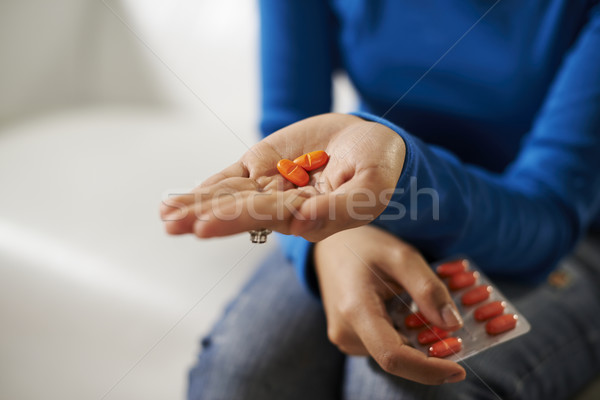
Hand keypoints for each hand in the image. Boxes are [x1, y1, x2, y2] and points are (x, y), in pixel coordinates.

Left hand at [160, 113, 404, 241]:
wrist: (370, 140)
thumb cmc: (379, 167)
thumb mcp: (372, 187)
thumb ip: (341, 208)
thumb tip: (301, 225)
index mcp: (308, 215)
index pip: (267, 217)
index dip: (234, 220)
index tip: (202, 226)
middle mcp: (283, 205)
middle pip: (239, 210)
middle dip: (204, 216)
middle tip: (171, 225)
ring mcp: (269, 185)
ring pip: (228, 196)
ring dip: (197, 205)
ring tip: (166, 215)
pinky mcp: (262, 165)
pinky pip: (230, 177)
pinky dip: (205, 187)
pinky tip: (180, 199)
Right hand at [314, 225, 465, 384]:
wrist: (331, 246)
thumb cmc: (365, 246)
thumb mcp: (401, 256)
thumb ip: (428, 289)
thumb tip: (453, 325)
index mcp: (356, 309)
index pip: (393, 356)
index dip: (428, 369)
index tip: (459, 371)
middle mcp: (345, 331)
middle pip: (396, 358)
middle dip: (429, 354)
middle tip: (454, 335)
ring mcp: (344, 338)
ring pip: (391, 354)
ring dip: (417, 344)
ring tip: (426, 313)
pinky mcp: (348, 338)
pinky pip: (383, 347)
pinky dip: (404, 338)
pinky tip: (408, 314)